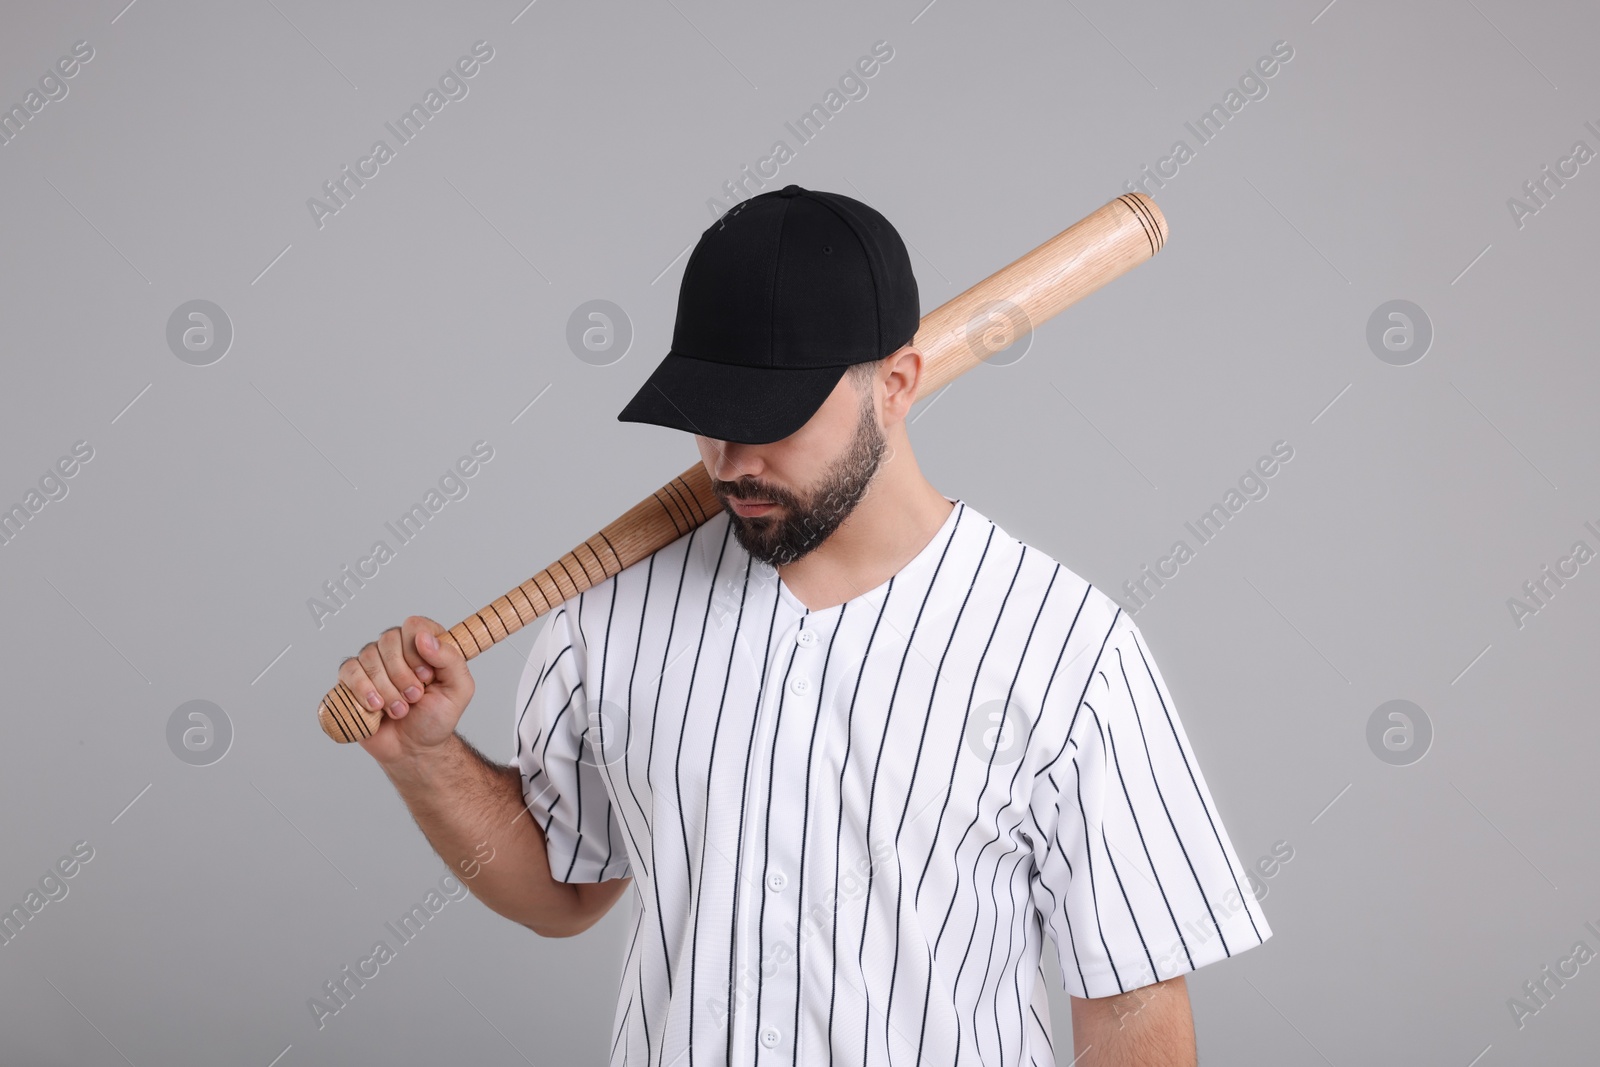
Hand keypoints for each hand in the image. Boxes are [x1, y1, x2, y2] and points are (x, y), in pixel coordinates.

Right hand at [337, 615, 474, 766]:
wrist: (412, 749)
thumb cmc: (436, 718)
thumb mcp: (458, 690)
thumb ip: (451, 659)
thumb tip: (424, 637)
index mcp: (425, 644)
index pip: (414, 626)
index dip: (418, 651)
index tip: (426, 676)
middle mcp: (398, 648)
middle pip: (389, 640)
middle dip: (402, 675)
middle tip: (414, 697)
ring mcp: (374, 662)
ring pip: (369, 657)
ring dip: (387, 689)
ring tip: (399, 710)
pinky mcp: (353, 679)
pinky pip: (349, 671)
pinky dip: (362, 690)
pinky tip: (376, 707)